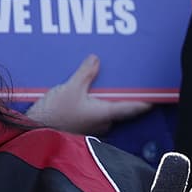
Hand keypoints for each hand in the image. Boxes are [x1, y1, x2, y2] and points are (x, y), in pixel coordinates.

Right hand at [25, 54, 150, 134]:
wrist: (33, 133)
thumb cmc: (54, 115)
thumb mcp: (70, 88)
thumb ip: (85, 73)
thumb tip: (96, 59)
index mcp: (105, 113)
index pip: (132, 107)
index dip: (146, 102)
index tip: (159, 97)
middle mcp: (103, 123)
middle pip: (119, 106)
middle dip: (122, 94)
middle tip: (127, 79)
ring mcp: (93, 127)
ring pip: (105, 109)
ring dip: (105, 98)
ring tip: (104, 81)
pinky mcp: (82, 127)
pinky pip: (94, 112)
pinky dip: (94, 102)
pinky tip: (87, 92)